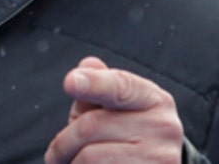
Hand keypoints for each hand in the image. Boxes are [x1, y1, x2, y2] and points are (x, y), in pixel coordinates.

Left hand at [44, 56, 184, 163]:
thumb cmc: (122, 135)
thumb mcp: (110, 109)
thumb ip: (98, 87)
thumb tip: (88, 64)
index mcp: (154, 99)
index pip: (119, 87)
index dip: (93, 84)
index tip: (70, 83)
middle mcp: (164, 127)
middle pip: (90, 126)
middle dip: (63, 142)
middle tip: (54, 154)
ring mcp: (160, 158)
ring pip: (89, 157)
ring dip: (71, 162)